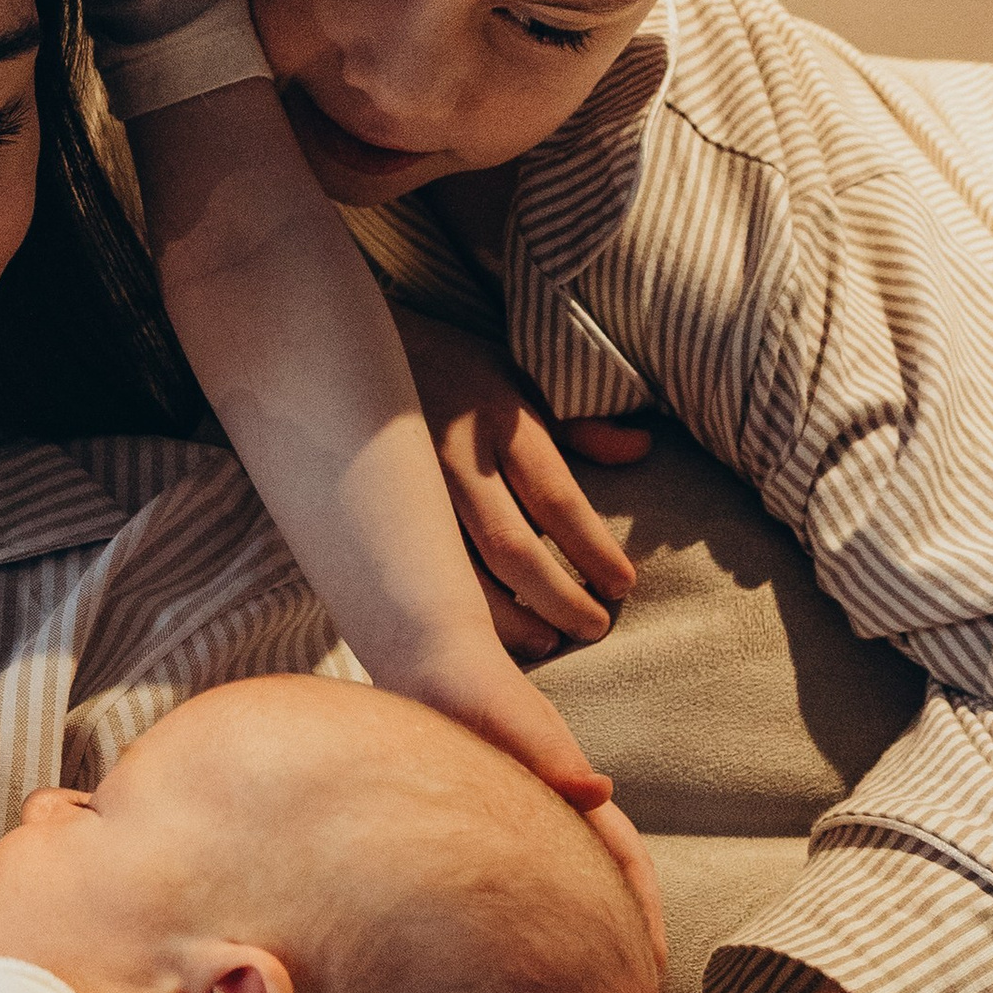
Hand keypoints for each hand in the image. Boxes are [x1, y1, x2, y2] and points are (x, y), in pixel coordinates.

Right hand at [393, 303, 653, 657]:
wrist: (352, 352)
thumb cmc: (457, 371)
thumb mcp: (522, 382)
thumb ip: (579, 425)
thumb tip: (640, 448)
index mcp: (499, 420)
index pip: (555, 497)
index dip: (592, 548)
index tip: (623, 585)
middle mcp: (454, 457)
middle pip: (510, 545)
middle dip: (557, 596)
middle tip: (594, 626)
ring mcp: (411, 490)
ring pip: (459, 572)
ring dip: (506, 619)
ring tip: (546, 641)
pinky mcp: (380, 515)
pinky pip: (418, 576)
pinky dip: (454, 612)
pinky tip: (482, 634)